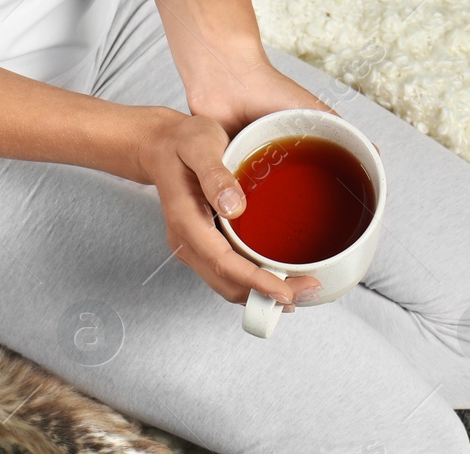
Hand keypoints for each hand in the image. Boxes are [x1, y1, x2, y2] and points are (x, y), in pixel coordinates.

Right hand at [135, 61, 336, 306]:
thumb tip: (234, 207)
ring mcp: (195, 247)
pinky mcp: (204, 246)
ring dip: (261, 294)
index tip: (286, 291)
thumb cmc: (181, 142)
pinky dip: (253, 282)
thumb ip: (215, 174)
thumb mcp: (199, 145)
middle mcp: (188, 242)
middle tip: (307, 290)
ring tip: (299, 290)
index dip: (256, 281)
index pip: (224, 263)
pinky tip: (278, 278)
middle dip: (266, 295)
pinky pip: (228, 273)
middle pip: (228, 284)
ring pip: (228, 284)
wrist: (161, 145)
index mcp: (187, 221)